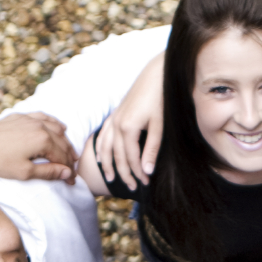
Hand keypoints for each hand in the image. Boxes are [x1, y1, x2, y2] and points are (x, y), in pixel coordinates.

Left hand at [0, 113, 76, 182]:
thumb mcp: (26, 172)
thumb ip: (49, 172)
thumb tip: (68, 173)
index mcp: (43, 140)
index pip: (63, 158)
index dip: (69, 171)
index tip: (72, 182)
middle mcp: (39, 126)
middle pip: (62, 143)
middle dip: (69, 157)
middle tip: (72, 170)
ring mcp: (30, 119)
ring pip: (55, 128)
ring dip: (65, 141)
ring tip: (70, 152)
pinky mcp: (20, 117)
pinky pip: (43, 116)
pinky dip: (54, 122)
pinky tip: (60, 127)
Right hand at [92, 51, 165, 189]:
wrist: (156, 74)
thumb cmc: (161, 99)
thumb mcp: (159, 126)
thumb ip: (152, 149)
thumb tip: (147, 171)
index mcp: (128, 128)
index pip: (131, 158)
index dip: (138, 173)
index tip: (145, 184)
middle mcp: (117, 124)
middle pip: (117, 156)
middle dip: (125, 173)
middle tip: (133, 187)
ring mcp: (114, 118)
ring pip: (106, 147)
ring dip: (108, 164)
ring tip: (111, 178)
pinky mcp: (115, 113)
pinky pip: (103, 134)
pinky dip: (101, 148)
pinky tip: (100, 158)